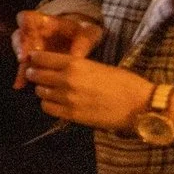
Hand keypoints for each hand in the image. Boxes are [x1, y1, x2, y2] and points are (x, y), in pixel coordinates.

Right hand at [12, 9, 104, 87]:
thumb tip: (76, 56)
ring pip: (20, 53)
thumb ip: (83, 42)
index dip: (24, 23)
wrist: (82, 42)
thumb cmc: (83, 33)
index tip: (29, 32)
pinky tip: (20, 85)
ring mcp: (31, 47)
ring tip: (24, 76)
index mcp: (45, 21)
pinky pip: (24, 67)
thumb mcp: (88, 33)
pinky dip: (22, 76)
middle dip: (21, 48)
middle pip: (19, 37)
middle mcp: (33, 33)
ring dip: (21, 64)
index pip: (26, 17)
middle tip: (25, 58)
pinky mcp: (33, 61)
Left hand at [22, 50, 153, 131]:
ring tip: (51, 89)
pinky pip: (47, 108)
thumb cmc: (125, 83)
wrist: (140, 105)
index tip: (33, 59)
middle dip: (35, 74)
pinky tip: (57, 102)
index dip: (35, 59)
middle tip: (37, 74)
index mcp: (75, 64)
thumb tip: (59, 67)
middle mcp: (67, 80)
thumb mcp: (99, 66)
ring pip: (40, 92)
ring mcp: (67, 98)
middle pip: (36, 75)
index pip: (42, 58)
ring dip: (43, 89)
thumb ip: (76, 66)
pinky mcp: (71, 115)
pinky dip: (48, 104)